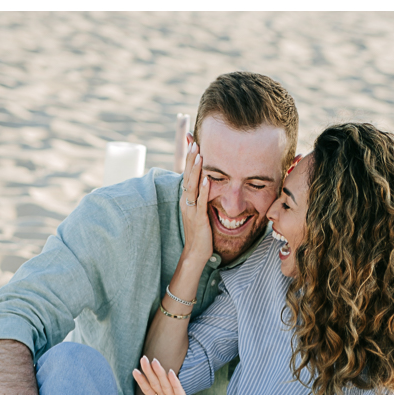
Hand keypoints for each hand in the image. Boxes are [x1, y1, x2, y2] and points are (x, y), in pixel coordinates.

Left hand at [133, 356, 220, 394]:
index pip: (150, 390)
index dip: (142, 381)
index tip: (134, 370)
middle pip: (157, 383)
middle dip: (149, 371)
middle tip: (143, 358)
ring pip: (166, 385)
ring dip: (160, 373)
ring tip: (154, 361)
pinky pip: (179, 392)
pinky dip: (175, 383)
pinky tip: (171, 373)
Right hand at [179, 141, 213, 265]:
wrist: (195, 253)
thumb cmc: (199, 232)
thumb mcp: (199, 210)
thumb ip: (201, 196)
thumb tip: (208, 181)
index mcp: (186, 198)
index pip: (186, 174)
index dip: (188, 158)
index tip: (191, 142)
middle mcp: (186, 201)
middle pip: (187, 176)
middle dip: (190, 158)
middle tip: (194, 141)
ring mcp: (191, 209)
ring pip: (192, 186)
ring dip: (195, 169)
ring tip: (199, 154)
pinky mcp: (198, 218)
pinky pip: (200, 202)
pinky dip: (204, 190)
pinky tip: (207, 179)